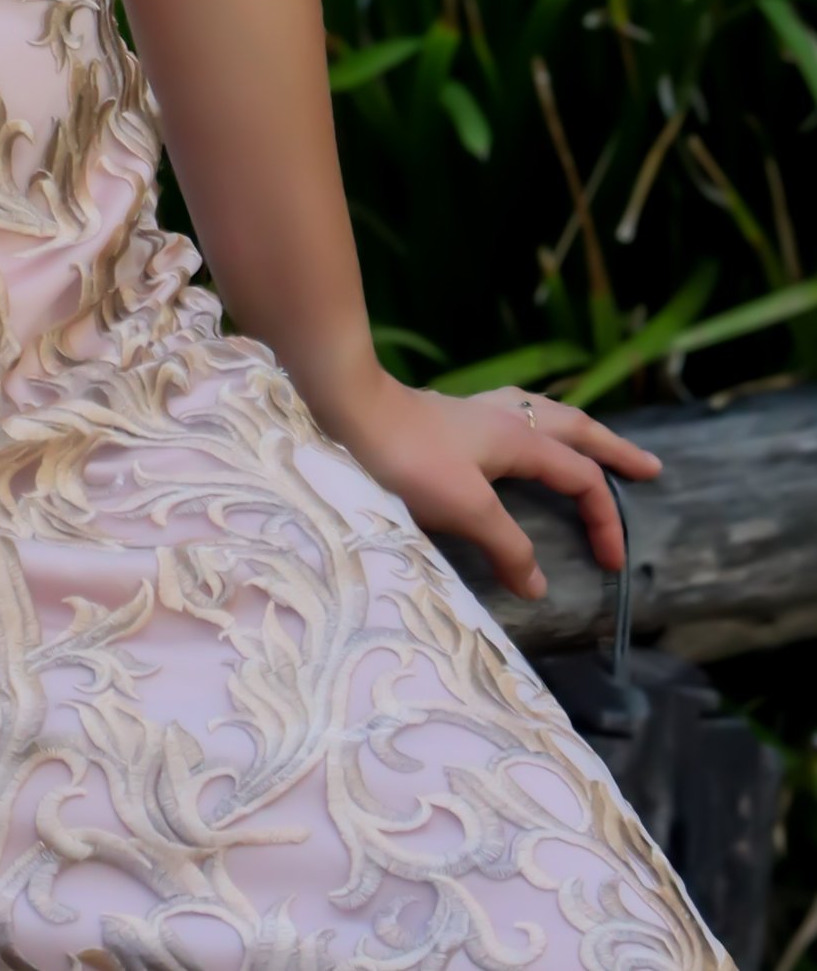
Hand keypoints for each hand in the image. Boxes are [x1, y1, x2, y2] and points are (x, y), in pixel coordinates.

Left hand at [309, 365, 662, 602]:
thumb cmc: (406, 458)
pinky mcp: (447, 419)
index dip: (604, 519)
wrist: (344, 410)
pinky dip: (533, 430)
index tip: (613, 564)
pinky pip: (509, 418)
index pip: (581, 477)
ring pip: (541, 415)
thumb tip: (538, 582)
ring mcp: (474, 414)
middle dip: (613, 449)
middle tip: (648, 468)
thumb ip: (508, 545)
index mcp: (519, 437)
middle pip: (574, 427)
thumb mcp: (466, 509)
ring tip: (590, 444)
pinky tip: (516, 441)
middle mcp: (504, 416)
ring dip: (573, 432)